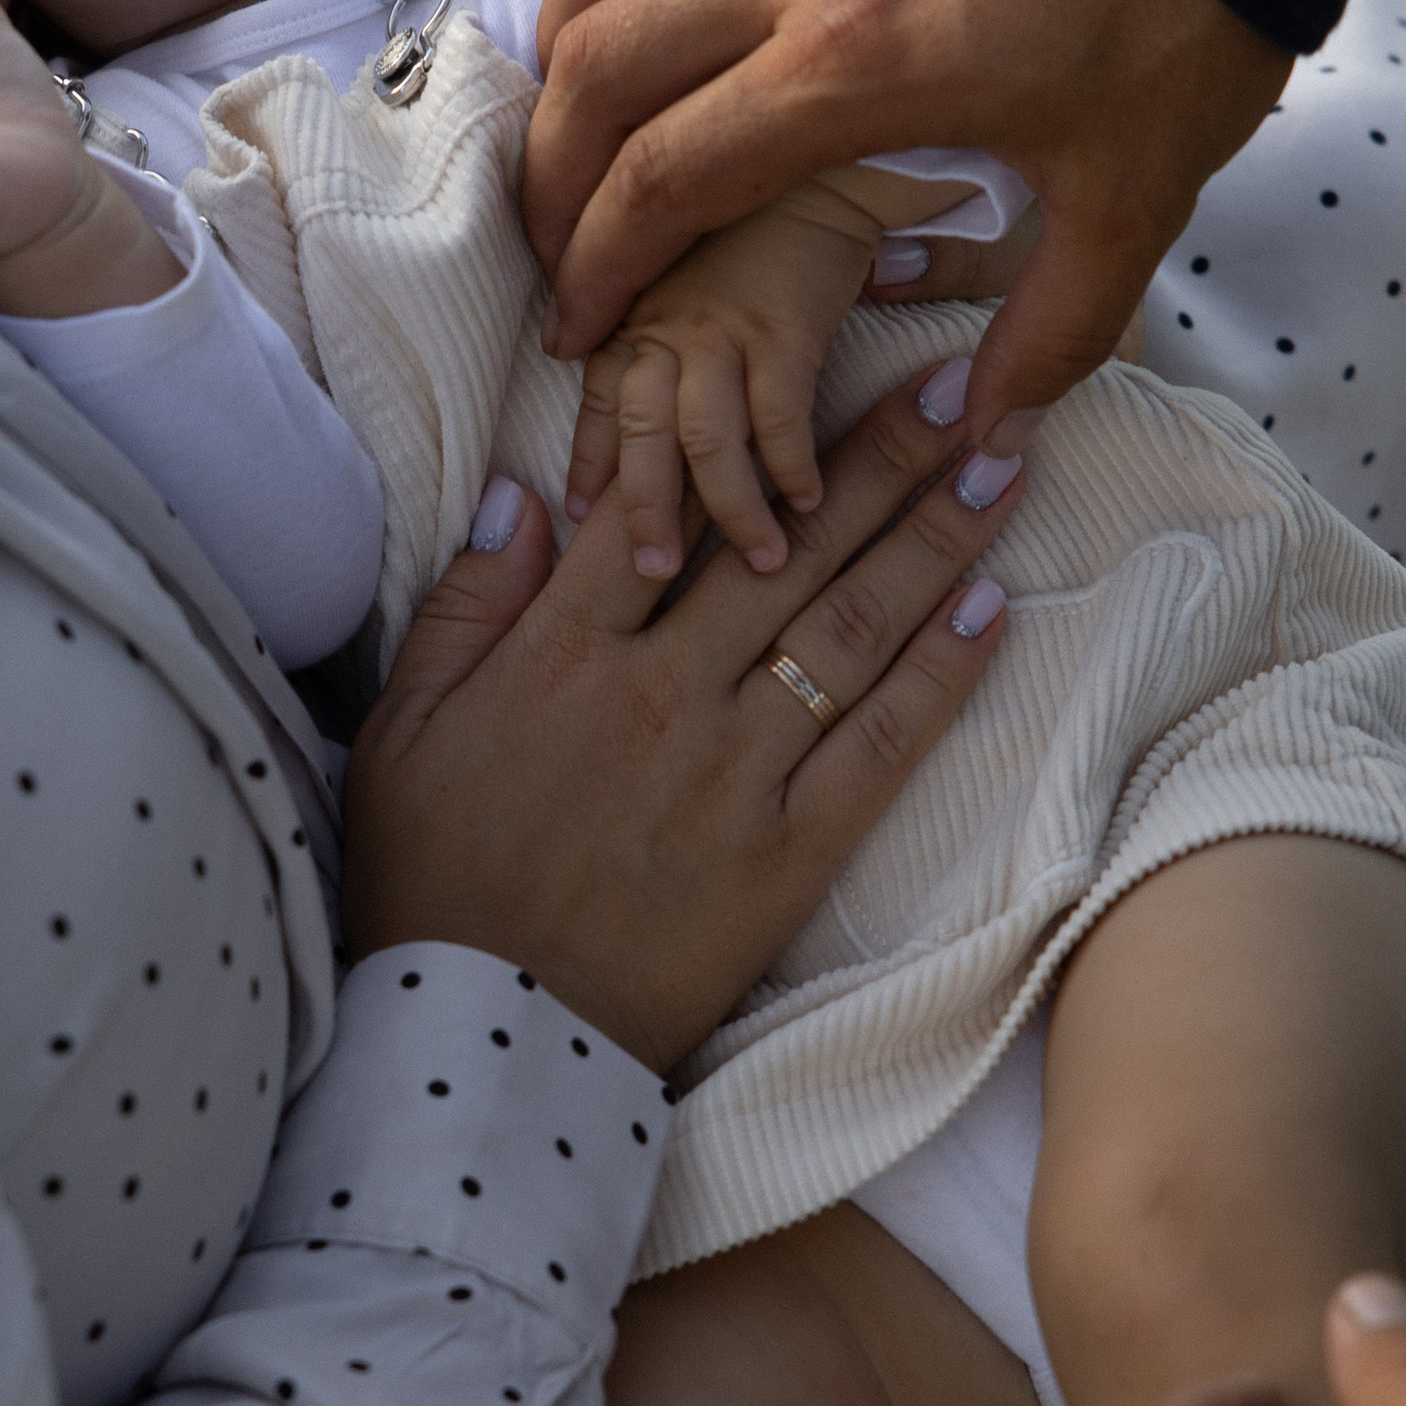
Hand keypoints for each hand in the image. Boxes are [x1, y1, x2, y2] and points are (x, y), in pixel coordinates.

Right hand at [344, 369, 1025, 1069]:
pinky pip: (877, 745)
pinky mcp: (784, 855)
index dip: (745, 425)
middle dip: (883, 458)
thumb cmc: (430, 884)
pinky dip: (939, 672)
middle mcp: (661, 691)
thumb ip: (466, 607)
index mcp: (562, 650)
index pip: (668, 505)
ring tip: (1001, 463)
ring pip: (850, 627)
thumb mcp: (403, 732)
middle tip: (963, 385)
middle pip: (789, 545)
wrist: (480, 1043)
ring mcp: (732, 772)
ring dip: (935, 539)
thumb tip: (523, 492)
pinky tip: (991, 606)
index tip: (815, 362)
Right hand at [523, 0, 1289, 452]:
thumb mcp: (1137, 198)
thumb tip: (984, 431)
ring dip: (568, 10)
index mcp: (857, 70)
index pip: (667, 176)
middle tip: (553, 228)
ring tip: (567, 78)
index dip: (597, 261)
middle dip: (551, 165)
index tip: (575, 320)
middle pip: (606, 60)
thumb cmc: (1188, 12)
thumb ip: (1054, 326)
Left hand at [564, 188, 873, 578]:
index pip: (602, 400)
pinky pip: (780, 416)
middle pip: (639, 433)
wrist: (820, 152)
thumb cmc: (758, 207)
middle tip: (654, 572)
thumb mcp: (687, 257)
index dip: (590, 463)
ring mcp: (723, 326)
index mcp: (637, 309)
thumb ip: (658, 311)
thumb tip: (628, 364)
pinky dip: (792, 466)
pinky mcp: (785, 326)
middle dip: (641, 510)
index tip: (581, 519)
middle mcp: (666, 323)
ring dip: (728, 508)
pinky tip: (811, 503)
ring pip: (704, 439)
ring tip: (759, 563)